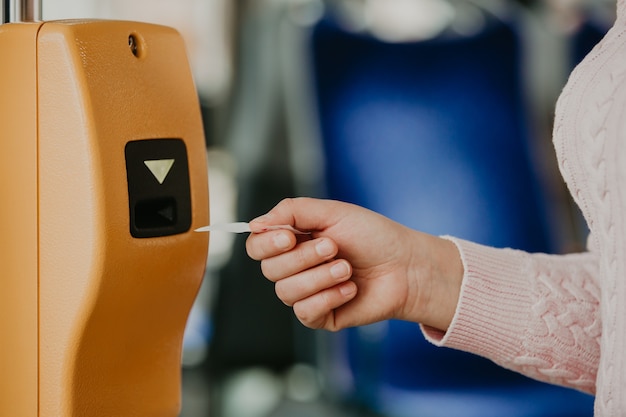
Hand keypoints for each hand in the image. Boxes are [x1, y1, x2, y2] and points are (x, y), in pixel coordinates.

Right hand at [246, 197, 462, 331]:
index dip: (267, 243)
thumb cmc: (373, 236)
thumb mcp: (333, 212)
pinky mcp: (321, 315)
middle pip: (270, 270)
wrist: (406, 265)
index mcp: (294, 241)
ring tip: (347, 268)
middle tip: (334, 247)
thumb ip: (291, 211)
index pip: (257, 246)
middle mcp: (295, 267)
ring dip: (319, 277)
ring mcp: (307, 293)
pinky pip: (305, 312)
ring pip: (286, 292)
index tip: (290, 236)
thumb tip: (255, 224)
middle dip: (303, 257)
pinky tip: (349, 289)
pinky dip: (329, 297)